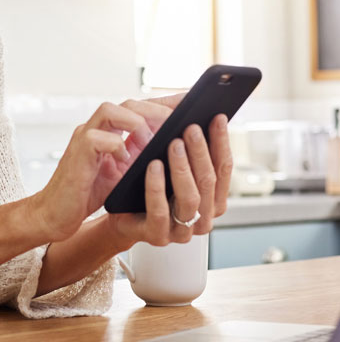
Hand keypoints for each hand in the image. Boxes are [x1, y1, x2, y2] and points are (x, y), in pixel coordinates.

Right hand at [32, 95, 182, 242]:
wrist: (57, 213)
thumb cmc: (89, 193)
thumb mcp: (123, 171)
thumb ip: (140, 155)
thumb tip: (175, 147)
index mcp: (109, 130)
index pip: (140, 107)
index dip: (165, 103)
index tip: (192, 102)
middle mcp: (96, 128)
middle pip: (128, 103)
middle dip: (157, 110)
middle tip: (179, 123)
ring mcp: (84, 138)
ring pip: (110, 110)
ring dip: (137, 123)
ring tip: (153, 141)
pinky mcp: (76, 154)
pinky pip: (97, 139)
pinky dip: (116, 147)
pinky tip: (126, 161)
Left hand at [107, 112, 232, 247]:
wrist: (116, 213)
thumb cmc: (145, 184)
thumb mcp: (167, 162)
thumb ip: (185, 143)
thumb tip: (194, 105)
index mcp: (212, 200)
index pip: (224, 169)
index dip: (222, 142)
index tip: (217, 117)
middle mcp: (202, 218)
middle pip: (208, 182)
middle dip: (201, 152)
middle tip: (191, 127)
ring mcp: (181, 231)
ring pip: (190, 199)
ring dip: (182, 168)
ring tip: (173, 143)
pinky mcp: (157, 236)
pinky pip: (160, 212)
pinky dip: (157, 187)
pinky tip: (153, 165)